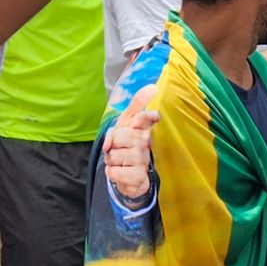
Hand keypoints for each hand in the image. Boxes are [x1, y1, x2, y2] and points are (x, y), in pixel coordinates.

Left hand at [103, 85, 158, 200]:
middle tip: (116, 149)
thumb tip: (152, 87)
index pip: (146, 119)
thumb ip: (135, 106)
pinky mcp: (139, 178)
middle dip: (112, 143)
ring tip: (119, 162)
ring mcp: (143, 161)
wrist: (127, 177)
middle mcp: (145, 143)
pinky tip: (120, 173)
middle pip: (122, 135)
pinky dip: (112, 173)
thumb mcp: (124, 124)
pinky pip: (114, 172)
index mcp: (142, 129)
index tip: (156, 116)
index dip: (148, 116)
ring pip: (115, 155)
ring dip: (110, 160)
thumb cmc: (125, 147)